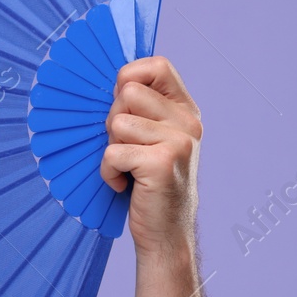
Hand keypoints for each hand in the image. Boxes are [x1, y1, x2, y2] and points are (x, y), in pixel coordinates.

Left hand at [99, 55, 202, 257]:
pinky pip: (112, 154)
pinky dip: (108, 172)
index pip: (156, 66)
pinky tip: (125, 184)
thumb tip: (109, 83)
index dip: (129, 77)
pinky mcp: (163, 163)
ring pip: (117, 124)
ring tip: (128, 167)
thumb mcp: (150, 138)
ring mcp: (179, 141)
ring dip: (111, 149)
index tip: (123, 105)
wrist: (166, 230)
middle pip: (127, 93)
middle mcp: (187, 121)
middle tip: (126, 148)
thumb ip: (139, 109)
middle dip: (113, 121)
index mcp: (184, 109)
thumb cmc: (147, 181)